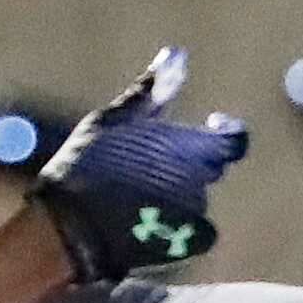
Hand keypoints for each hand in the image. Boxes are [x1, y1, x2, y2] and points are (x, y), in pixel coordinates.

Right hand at [31, 47, 248, 282]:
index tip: (212, 122)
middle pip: (209, 167)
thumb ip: (152, 91)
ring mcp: (189, 220)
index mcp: (190, 150)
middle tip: (152, 159)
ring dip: (177, 191)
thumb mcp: (115, 120)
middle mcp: (198, 185)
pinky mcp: (177, 248)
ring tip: (137, 190)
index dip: (226, 130)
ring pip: (195, 198)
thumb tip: (176, 54)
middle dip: (190, 160)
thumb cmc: (87, 167)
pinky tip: (149, 220)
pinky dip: (178, 225)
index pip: (234, 140)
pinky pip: (194, 234)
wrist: (68, 229)